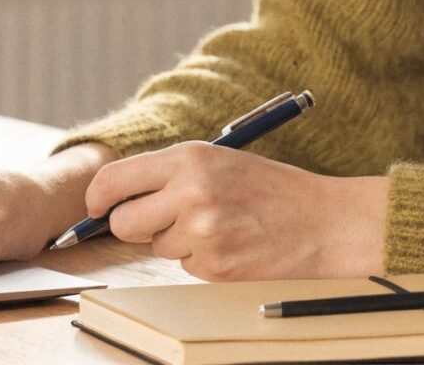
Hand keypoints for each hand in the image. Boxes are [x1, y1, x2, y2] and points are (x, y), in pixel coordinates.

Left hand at [82, 142, 387, 281]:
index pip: (113, 180)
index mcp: (191, 157)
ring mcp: (202, 232)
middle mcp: (191, 191)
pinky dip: (203, 260)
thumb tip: (114, 200)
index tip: (97, 208)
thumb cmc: (273, 190)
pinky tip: (234, 244)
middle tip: (164, 220)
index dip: (98, 199)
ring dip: (178, 242)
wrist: (326, 222)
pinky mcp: (213, 265)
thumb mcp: (221, 163)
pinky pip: (184, 266)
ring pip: (156, 247)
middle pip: (124, 223)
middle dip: (137, 226)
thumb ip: (170, 175)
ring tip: (220, 226)